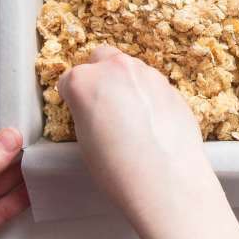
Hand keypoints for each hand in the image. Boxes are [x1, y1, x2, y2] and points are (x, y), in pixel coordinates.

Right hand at [58, 47, 238, 238]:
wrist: (166, 180)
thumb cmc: (117, 168)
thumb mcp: (84, 141)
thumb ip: (85, 113)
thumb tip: (94, 110)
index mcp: (84, 81)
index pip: (68, 80)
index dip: (71, 99)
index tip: (78, 114)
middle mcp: (115, 68)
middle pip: (99, 59)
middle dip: (97, 77)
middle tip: (101, 107)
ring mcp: (147, 74)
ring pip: (129, 69)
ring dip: (124, 85)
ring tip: (129, 119)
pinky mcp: (171, 86)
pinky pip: (150, 84)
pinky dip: (146, 96)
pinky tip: (149, 123)